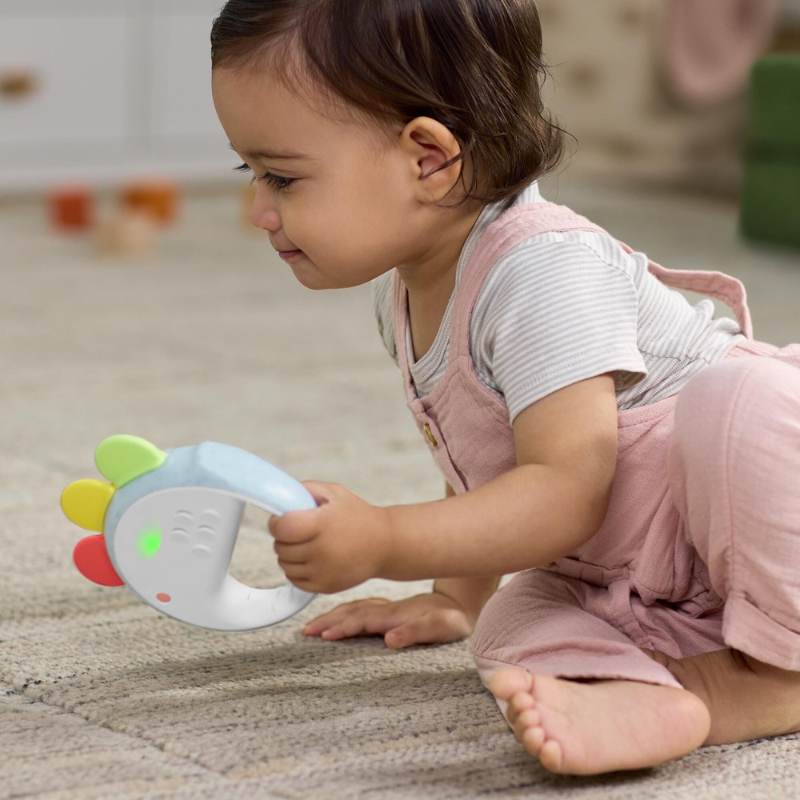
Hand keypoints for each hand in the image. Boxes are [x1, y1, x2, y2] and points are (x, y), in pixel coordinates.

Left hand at [267, 481, 391, 594]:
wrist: (385, 543)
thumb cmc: (357, 515)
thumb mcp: (334, 493)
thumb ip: (305, 490)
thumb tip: (277, 499)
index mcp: (323, 524)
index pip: (281, 528)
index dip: (276, 522)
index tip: (282, 519)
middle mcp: (322, 550)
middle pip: (281, 547)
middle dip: (284, 537)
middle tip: (298, 531)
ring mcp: (324, 572)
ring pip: (285, 565)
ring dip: (288, 554)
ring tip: (306, 543)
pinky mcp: (325, 586)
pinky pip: (294, 580)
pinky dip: (297, 569)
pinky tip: (310, 558)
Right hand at [301, 591, 477, 648]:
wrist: (461, 601)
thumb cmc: (453, 619)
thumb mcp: (442, 627)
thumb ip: (416, 631)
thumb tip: (390, 640)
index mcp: (397, 614)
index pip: (364, 620)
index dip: (344, 627)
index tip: (324, 635)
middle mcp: (387, 609)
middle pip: (352, 612)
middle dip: (328, 621)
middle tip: (305, 631)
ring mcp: (385, 607)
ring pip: (353, 608)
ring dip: (331, 616)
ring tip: (310, 626)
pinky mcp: (386, 610)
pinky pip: (358, 608)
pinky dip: (342, 612)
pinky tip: (332, 617)